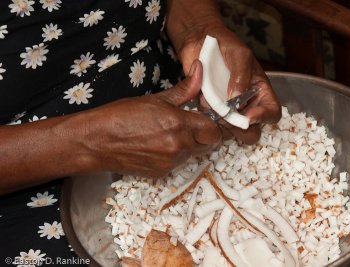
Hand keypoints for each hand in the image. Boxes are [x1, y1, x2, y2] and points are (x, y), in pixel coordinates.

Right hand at [83, 60, 221, 177]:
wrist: (95, 142)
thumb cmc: (120, 116)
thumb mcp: (155, 98)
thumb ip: (184, 89)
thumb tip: (200, 70)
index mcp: (179, 125)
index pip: (214, 131)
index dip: (213, 124)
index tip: (206, 118)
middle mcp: (178, 147)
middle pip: (208, 145)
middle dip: (204, 135)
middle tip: (190, 124)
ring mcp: (170, 163)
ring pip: (194, 154)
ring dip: (189, 145)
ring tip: (168, 133)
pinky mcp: (162, 174)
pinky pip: (178, 164)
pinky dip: (175, 155)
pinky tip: (158, 144)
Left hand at [169, 22, 280, 144]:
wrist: (201, 40)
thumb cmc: (226, 44)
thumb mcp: (239, 54)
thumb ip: (241, 75)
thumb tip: (236, 99)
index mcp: (260, 92)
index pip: (272, 113)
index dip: (264, 118)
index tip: (248, 116)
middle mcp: (246, 104)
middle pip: (252, 131)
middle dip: (240, 127)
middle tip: (226, 116)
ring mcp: (227, 109)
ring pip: (230, 132)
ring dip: (221, 125)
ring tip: (212, 108)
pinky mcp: (210, 110)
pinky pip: (210, 123)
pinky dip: (205, 117)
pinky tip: (201, 102)